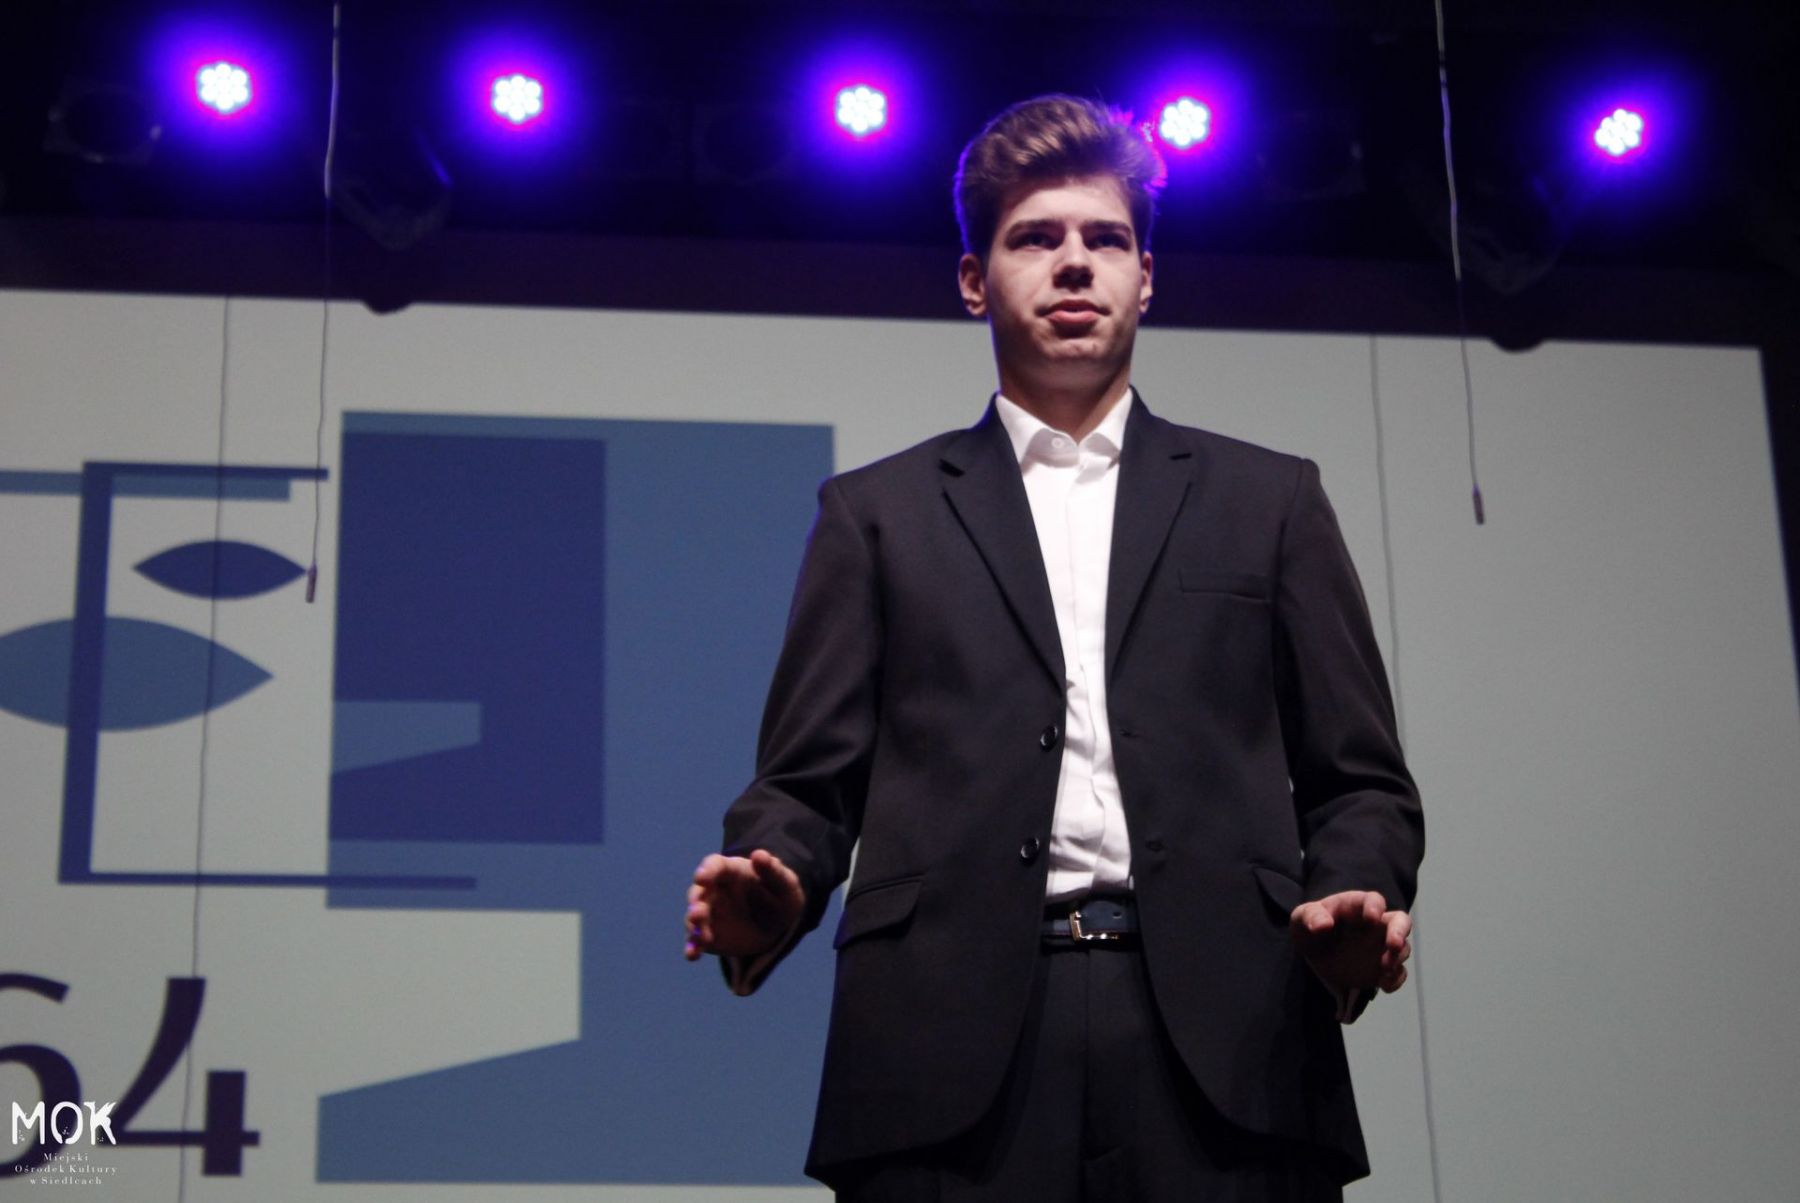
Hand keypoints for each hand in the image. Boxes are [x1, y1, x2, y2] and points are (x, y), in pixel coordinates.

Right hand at [684, 849, 804, 961]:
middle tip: (698, 913)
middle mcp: (713, 890)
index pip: (714, 866)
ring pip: (695, 918)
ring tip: (702, 938)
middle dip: (696, 902)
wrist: (778, 923)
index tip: (702, 877)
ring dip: (694, 926)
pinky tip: (692, 955)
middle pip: (699, 893)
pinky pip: (696, 941)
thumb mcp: (784, 882)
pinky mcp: (708, 935)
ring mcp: (709, 913)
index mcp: (730, 870)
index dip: (707, 871)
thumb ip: (772, 870)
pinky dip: (693, 948)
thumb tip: (758, 855)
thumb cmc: (780, 895)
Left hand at [1288, 891, 1411, 1018]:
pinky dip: (1396, 979)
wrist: (1312, 954)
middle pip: (1401, 921)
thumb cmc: (1309, 927)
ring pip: (1402, 948)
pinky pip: (1398, 972)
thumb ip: (1311, 916)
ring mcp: (1381, 946)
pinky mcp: (1382, 968)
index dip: (1376, 907)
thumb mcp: (1302, 917)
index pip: (1373, 900)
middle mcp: (1376, 924)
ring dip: (1397, 958)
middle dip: (1400, 932)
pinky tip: (1384, 985)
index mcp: (1356, 906)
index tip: (1372, 917)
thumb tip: (1324, 924)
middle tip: (1393, 945)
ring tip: (1383, 969)